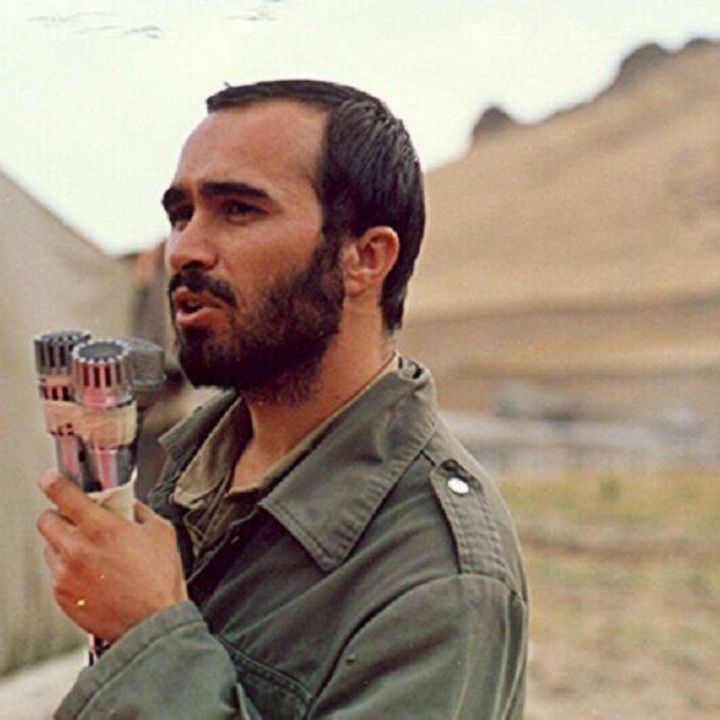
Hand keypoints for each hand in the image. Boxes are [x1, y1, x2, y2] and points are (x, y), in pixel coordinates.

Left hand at [37, 470, 187, 641]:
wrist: (152, 623)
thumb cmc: (160, 579)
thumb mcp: (161, 531)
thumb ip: (139, 512)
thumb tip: (127, 505)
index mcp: (101, 528)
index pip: (63, 495)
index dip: (54, 482)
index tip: (50, 479)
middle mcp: (76, 550)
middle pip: (46, 520)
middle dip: (59, 516)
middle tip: (78, 521)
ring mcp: (65, 575)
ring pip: (49, 548)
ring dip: (64, 544)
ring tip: (90, 552)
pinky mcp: (62, 597)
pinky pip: (56, 574)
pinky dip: (68, 569)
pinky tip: (93, 574)